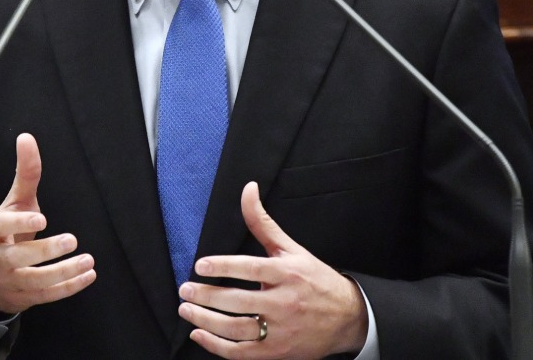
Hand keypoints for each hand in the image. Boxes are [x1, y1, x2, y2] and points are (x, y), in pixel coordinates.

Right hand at [0, 133, 95, 316]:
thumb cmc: (3, 232)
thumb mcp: (12, 202)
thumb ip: (25, 173)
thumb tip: (27, 137)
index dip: (18, 224)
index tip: (42, 219)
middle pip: (18, 258)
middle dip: (45, 251)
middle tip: (71, 240)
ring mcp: (7, 281)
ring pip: (34, 281)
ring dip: (63, 273)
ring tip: (87, 261)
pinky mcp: (21, 298)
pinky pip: (45, 296)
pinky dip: (68, 288)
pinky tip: (87, 275)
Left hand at [178, 182, 367, 358]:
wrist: (348, 318)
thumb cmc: (315, 280)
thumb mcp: (291, 249)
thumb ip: (263, 222)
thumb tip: (248, 189)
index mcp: (287, 274)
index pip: (251, 269)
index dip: (223, 267)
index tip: (200, 266)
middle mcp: (284, 302)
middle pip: (239, 302)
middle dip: (207, 296)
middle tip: (184, 290)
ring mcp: (281, 330)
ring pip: (237, 329)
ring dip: (206, 321)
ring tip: (187, 310)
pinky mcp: (277, 351)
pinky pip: (242, 353)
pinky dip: (217, 346)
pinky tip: (200, 334)